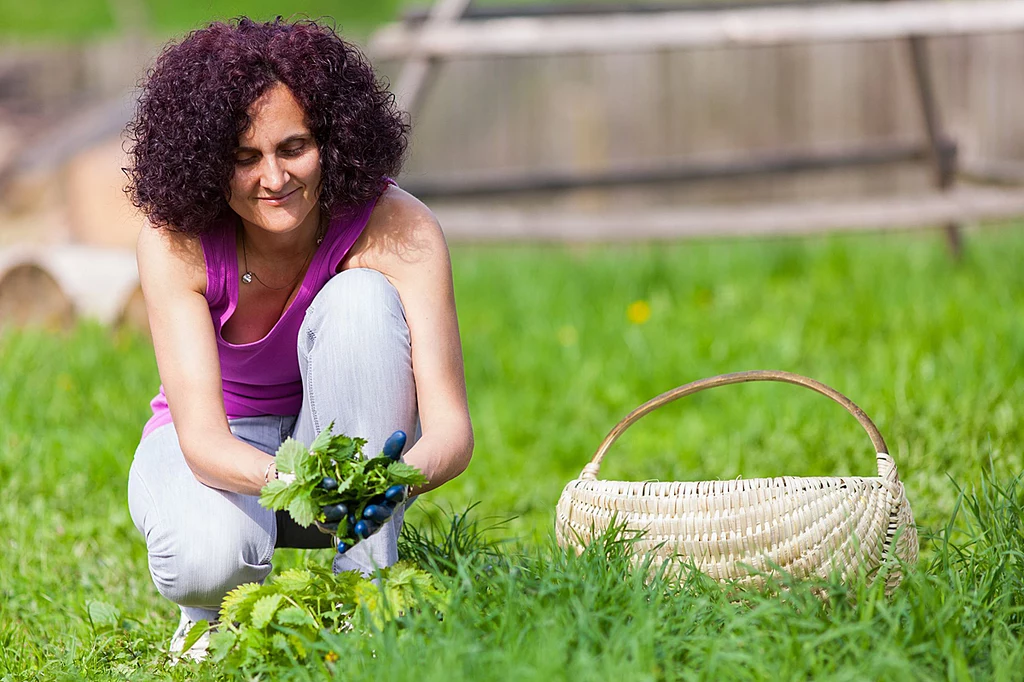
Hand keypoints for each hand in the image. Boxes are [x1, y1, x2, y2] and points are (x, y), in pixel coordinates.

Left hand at [314, 430, 408, 553]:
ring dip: (361, 529)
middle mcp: (383, 509)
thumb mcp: (389, 458)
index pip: (395, 493)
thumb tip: (400, 433)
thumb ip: (393, 449)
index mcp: (392, 493)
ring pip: (366, 527)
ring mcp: (370, 520)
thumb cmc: (385, 470)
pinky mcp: (356, 526)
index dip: (394, 492)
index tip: (391, 491)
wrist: (380, 487)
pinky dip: (347, 542)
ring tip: (356, 528)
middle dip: (375, 514)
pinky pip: (352, 536)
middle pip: (381, 514)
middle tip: (368, 514)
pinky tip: (341, 547)